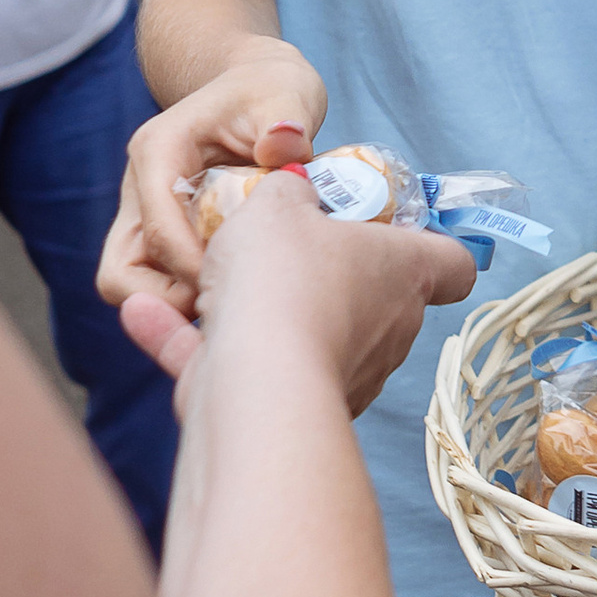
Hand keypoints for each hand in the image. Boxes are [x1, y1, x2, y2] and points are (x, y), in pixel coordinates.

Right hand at [98, 33, 329, 312]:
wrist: (254, 88)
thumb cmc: (269, 93)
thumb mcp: (286, 95)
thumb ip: (286, 120)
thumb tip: (283, 145)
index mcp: (159, 152)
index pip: (158, 228)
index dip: (195, 268)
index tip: (243, 288)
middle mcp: (140, 189)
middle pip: (121, 271)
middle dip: (169, 301)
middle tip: (232, 304)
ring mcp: (144, 217)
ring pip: (130, 286)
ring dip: (176, 306)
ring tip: (237, 305)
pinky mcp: (160, 238)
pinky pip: (158, 286)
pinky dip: (190, 301)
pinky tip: (240, 299)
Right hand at [117, 159, 473, 409]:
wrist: (255, 376)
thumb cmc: (284, 277)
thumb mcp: (278, 203)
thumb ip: (289, 189)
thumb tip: (294, 188)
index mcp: (402, 272)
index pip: (453, 263)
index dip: (434, 245)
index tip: (404, 230)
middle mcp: (386, 331)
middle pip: (378, 300)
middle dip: (336, 277)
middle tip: (287, 248)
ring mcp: (344, 376)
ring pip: (309, 338)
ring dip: (267, 317)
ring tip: (211, 283)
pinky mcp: (288, 408)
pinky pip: (243, 366)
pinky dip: (197, 346)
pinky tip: (143, 314)